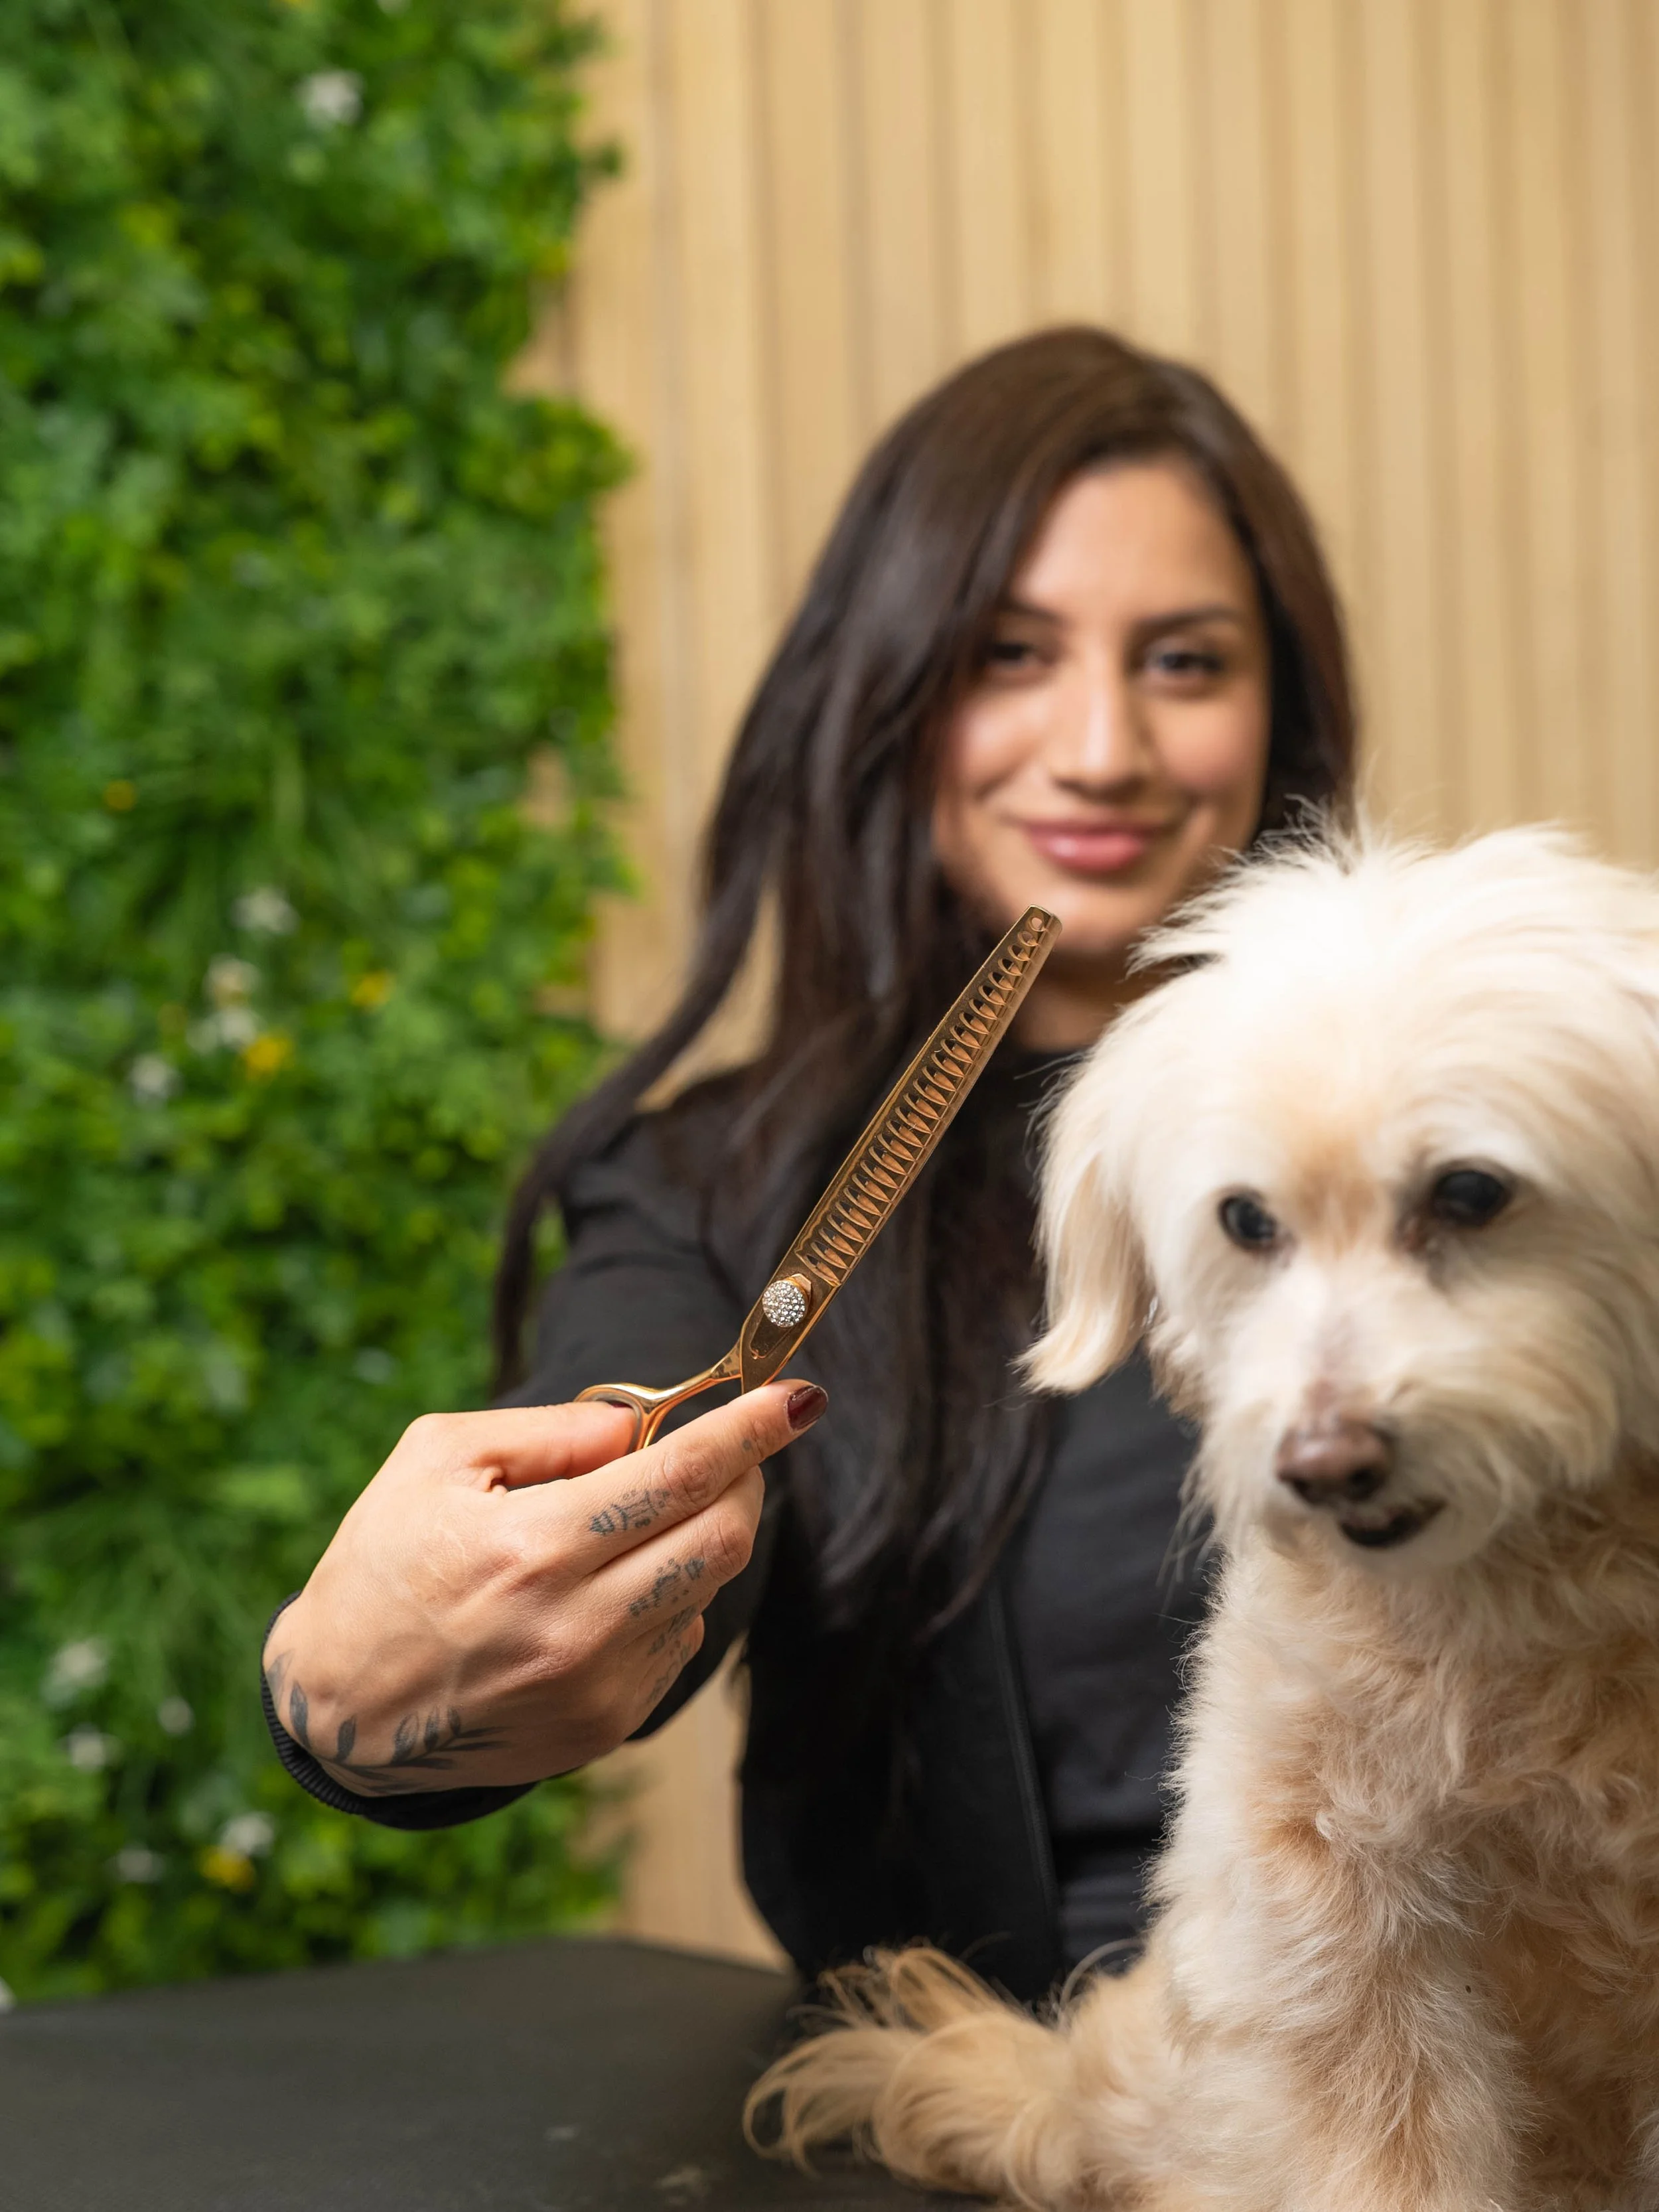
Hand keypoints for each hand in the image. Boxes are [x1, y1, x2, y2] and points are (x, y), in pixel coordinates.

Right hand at [261, 1379, 826, 1794]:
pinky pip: (676, 1643)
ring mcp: (597, 1687)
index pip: (681, 1476)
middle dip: (742, 1478)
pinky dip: (665, 1598)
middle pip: (722, 1536)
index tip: (800, 1396)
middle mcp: (577, 1625)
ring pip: (707, 1588)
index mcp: (533, 1547)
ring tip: (629, 1524)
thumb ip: (549, 1431)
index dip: (751, 1429)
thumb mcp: (437, 1461)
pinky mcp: (604, 1728)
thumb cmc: (384, 1564)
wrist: (344, 1709)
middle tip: (721, 1451)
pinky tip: (601, 1592)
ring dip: (696, 1538)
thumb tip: (640, 1424)